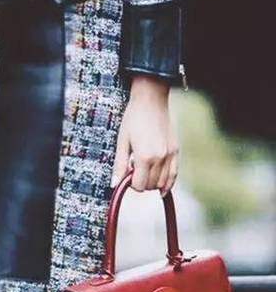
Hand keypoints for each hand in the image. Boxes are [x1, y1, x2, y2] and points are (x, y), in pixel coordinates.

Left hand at [110, 76, 178, 197]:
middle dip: (140, 181)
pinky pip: (174, 174)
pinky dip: (168, 184)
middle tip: (134, 168)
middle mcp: (159, 158)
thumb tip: (114, 184)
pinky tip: (162, 189)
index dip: (131, 183)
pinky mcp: (176, 151)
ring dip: (152, 182)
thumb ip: (120, 164)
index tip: (127, 174)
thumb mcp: (122, 141)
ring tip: (145, 168)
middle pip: (150, 185)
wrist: (150, 101)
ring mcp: (169, 155)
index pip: (139, 185)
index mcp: (144, 157)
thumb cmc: (134, 118)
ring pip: (162, 183)